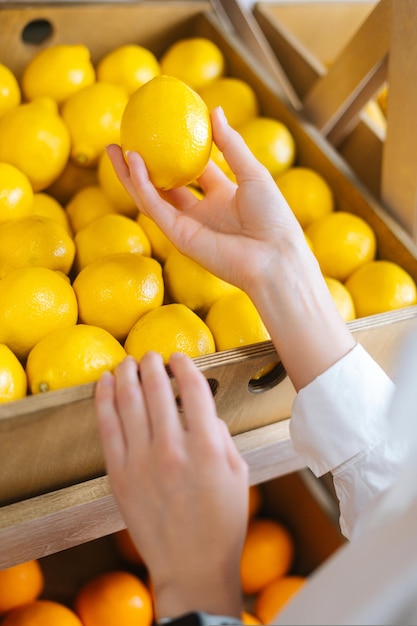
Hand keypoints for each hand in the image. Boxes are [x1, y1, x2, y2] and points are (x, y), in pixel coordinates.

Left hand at [95, 351, 247, 620]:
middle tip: (150, 356)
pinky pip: (107, 427)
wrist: (192, 566)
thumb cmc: (221, 524)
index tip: (179, 358)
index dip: (184, 366)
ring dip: (126, 375)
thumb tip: (205, 414)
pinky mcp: (119, 474)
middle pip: (157, 389)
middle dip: (152, 365)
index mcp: (207, 447)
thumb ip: (221, 436)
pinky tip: (104, 384)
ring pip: (128, 402)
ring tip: (127, 363)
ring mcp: (142, 461)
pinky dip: (103, 400)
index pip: (193, 389)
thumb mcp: (238, 474)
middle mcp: (173, 448)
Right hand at [108, 106, 354, 389]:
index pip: (194, 171)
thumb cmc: (273, 218)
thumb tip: (214, 109)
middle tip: (126, 139)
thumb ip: (231, 144)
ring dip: (130, 175)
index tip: (163, 129)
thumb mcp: (253, 172)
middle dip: (143, 165)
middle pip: (164, 186)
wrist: (274, 257)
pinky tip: (133, 161)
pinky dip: (142, 185)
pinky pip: (155, 207)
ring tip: (113, 148)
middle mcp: (202, 213)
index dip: (177, 151)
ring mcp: (188, 226)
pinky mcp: (179, 236)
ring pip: (150, 198)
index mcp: (222, 198)